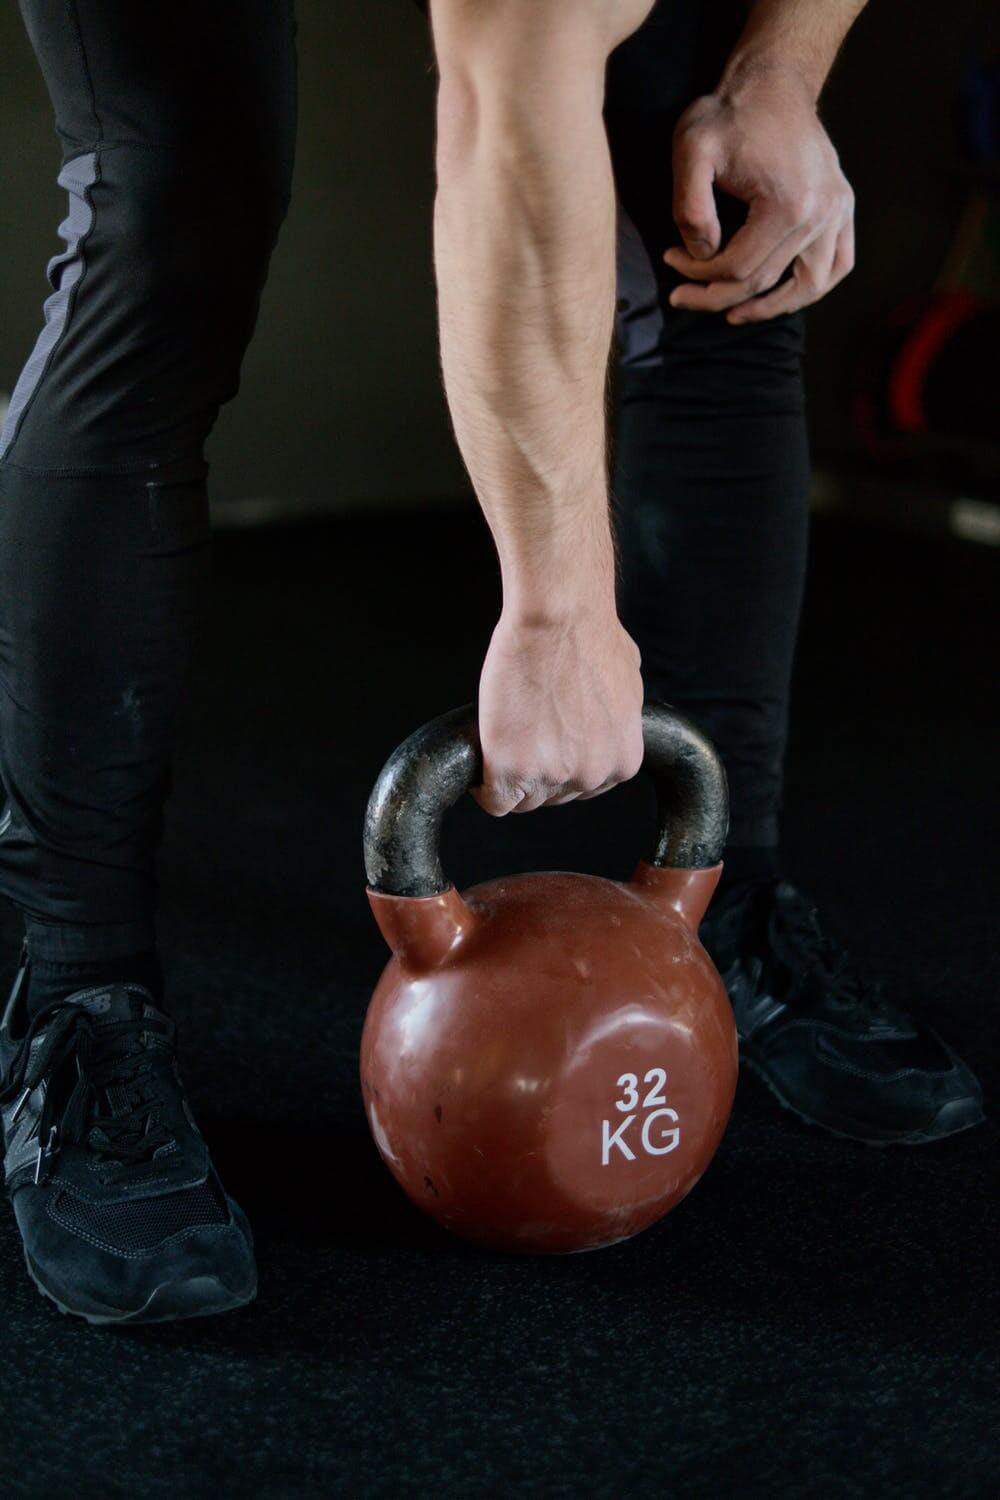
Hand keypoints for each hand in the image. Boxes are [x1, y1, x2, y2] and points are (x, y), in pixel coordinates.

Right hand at [474, 606, 644, 815]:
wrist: (558, 619)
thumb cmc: (592, 635)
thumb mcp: (627, 684)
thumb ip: (617, 718)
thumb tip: (605, 716)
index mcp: (621, 761)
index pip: (585, 789)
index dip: (562, 766)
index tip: (547, 749)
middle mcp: (590, 776)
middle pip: (554, 796)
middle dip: (539, 770)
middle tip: (525, 734)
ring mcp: (550, 775)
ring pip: (523, 800)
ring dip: (512, 776)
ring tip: (506, 739)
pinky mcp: (510, 768)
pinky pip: (494, 801)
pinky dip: (485, 788)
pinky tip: (485, 760)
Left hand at [663, 67, 854, 323]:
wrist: (773, 83)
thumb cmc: (729, 114)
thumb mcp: (691, 150)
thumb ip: (690, 208)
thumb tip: (703, 255)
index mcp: (788, 205)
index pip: (739, 268)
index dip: (699, 276)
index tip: (670, 262)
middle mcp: (822, 214)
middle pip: (767, 282)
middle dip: (718, 295)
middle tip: (683, 296)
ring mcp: (839, 212)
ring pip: (810, 286)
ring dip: (771, 308)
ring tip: (734, 315)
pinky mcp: (843, 206)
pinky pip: (838, 265)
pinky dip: (812, 287)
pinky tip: (782, 295)